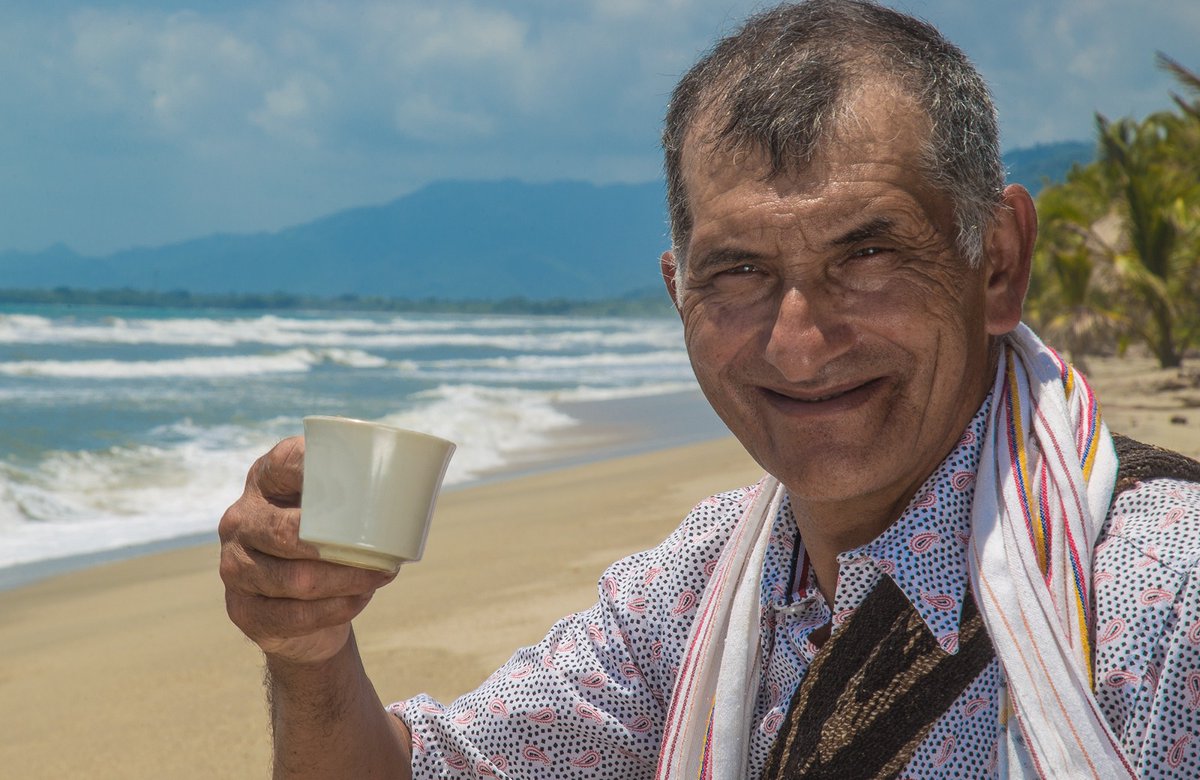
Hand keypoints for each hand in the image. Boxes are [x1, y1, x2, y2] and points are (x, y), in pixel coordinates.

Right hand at [219, 436, 396, 664]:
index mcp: (265, 479)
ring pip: (296, 580)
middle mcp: (241, 519)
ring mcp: (234, 566)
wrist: (296, 601)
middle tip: (385, 557)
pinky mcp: (242, 609)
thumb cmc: (327, 537)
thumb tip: (420, 482)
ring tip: (381, 578)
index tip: (359, 475)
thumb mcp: (335, 505)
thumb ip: (359, 486)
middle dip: (339, 548)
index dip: (314, 465)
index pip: (285, 463)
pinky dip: (336, 609)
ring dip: (347, 582)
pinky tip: (358, 600)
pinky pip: (295, 615)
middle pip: (286, 532)